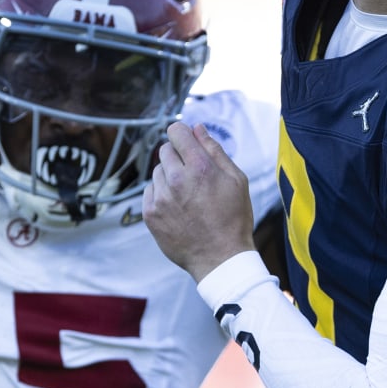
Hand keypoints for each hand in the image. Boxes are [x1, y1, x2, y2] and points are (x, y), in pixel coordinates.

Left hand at [143, 122, 256, 280]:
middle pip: (165, 150)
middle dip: (178, 157)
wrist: (221, 259)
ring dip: (170, 177)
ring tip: (188, 196)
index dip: (182, 135)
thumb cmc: (233, 220)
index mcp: (200, 167)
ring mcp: (161, 198)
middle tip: (193, 176)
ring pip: (157, 172)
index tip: (187, 143)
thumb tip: (197, 128)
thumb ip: (214, 150)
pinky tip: (178, 208)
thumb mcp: (236, 180)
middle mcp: (177, 180)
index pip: (176, 132)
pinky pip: (150, 192)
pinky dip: (161, 195)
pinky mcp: (151, 214)